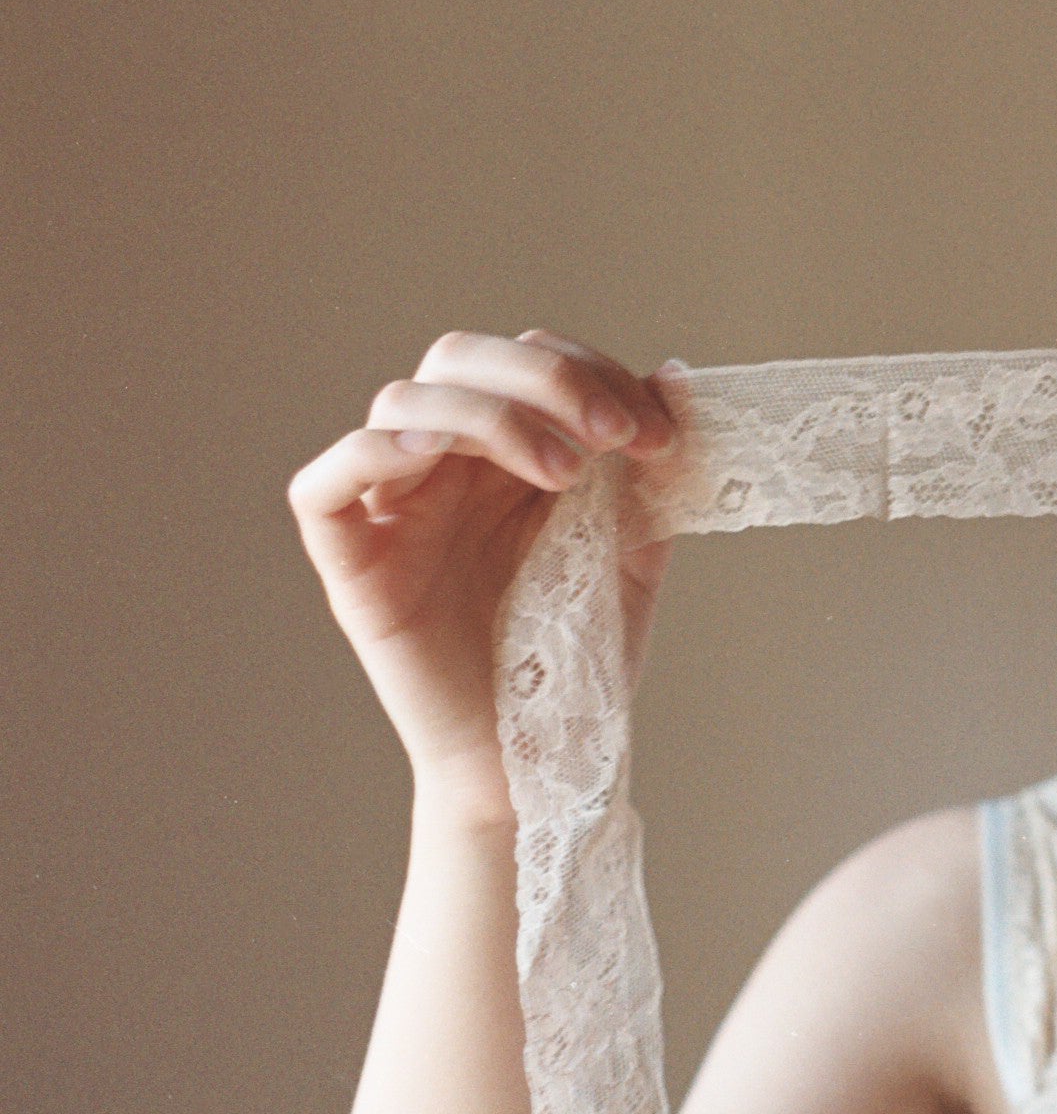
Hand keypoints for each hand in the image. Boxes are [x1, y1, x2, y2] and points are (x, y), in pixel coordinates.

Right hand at [287, 329, 681, 816]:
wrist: (543, 754)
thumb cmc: (578, 655)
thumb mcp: (636, 549)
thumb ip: (652, 469)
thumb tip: (676, 373)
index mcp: (508, 453)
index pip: (526, 359)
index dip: (592, 372)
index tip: (661, 432)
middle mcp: (446, 467)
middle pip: (458, 359)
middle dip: (546, 378)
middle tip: (615, 435)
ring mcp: (394, 509)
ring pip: (402, 403)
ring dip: (491, 415)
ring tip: (566, 473)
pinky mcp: (352, 564)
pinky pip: (322, 485)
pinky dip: (372, 450)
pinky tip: (437, 454)